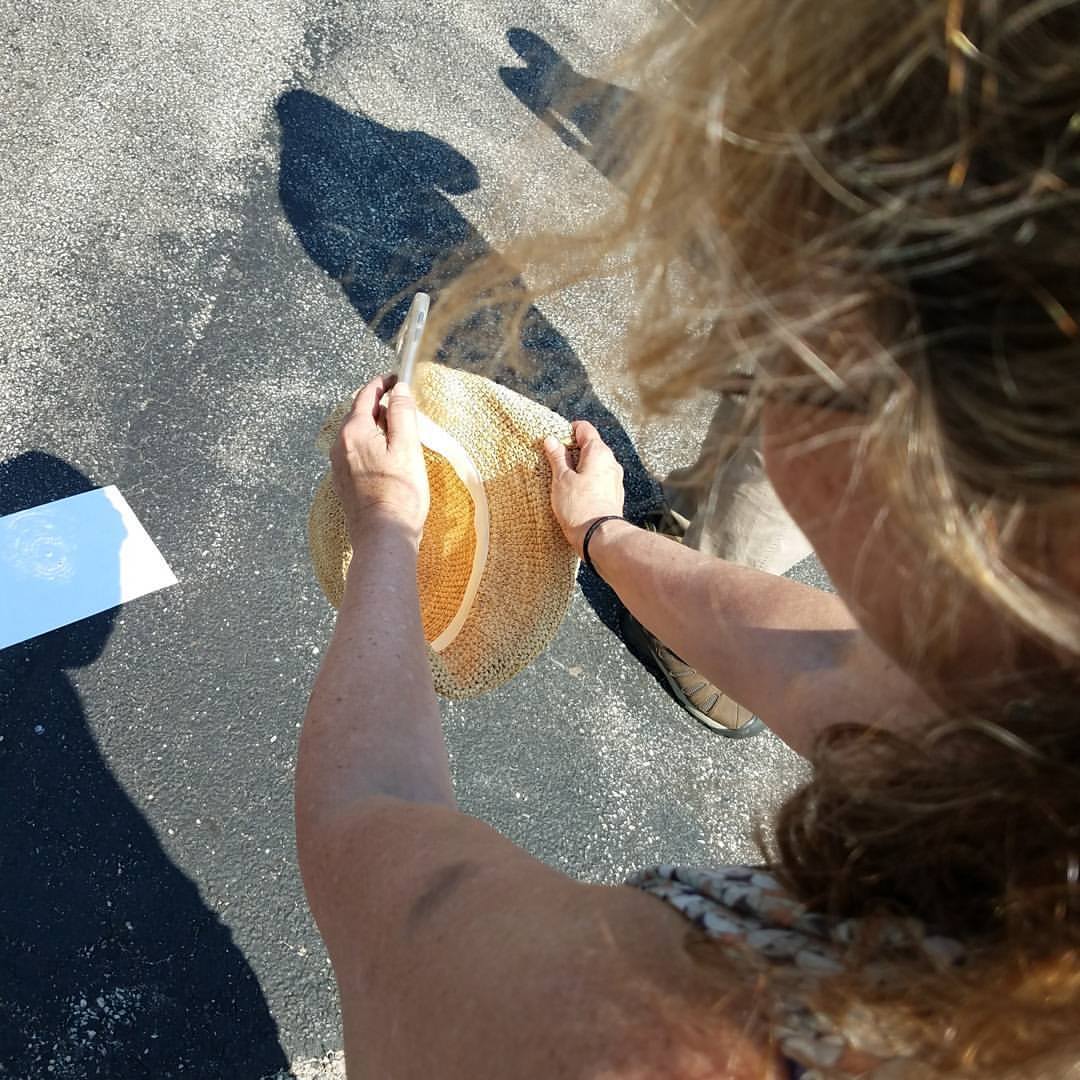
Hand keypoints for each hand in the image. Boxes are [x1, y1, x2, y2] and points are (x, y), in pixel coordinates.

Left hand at [331, 374, 429, 545]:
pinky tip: (388, 458)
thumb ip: (402, 413)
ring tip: (400, 434)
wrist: (383, 536)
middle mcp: (340, 445)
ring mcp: (339, 465)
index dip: (383, 383)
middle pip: (360, 414)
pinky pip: (356, 453)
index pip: (366, 395)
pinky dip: (371, 446)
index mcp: (354, 432)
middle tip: (405, 408)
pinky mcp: (344, 482)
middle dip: (381, 406)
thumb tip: (399, 390)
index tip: (398, 378)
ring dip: (377, 428)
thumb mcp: (407, 447)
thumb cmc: (400, 494)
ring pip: (358, 434)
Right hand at [543, 420, 624, 555]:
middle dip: (572, 451)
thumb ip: (557, 457)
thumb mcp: (561, 479)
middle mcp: (611, 462)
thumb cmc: (579, 506)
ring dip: (579, 467)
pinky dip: (587, 480)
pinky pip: (599, 479)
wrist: (599, 536)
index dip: (568, 431)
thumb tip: (552, 440)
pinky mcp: (614, 494)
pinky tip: (575, 493)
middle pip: (590, 446)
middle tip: (554, 462)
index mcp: (599, 452)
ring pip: (595, 464)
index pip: (584, 428)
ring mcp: (614, 479)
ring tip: (562, 480)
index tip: (555, 440)